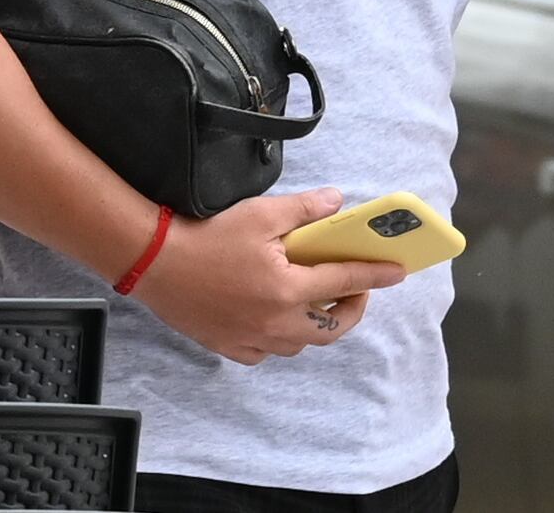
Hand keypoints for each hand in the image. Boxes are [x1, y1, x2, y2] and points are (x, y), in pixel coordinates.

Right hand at [130, 188, 406, 364]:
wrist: (154, 263)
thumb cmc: (208, 236)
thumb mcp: (262, 214)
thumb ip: (305, 210)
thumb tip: (338, 202)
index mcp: (287, 290)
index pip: (345, 283)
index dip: (376, 276)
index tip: (399, 271)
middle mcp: (274, 324)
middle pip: (331, 329)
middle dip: (353, 309)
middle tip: (356, 288)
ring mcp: (251, 341)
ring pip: (301, 343)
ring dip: (318, 324)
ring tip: (318, 298)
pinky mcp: (229, 347)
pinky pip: (269, 351)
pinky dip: (283, 336)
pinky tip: (278, 314)